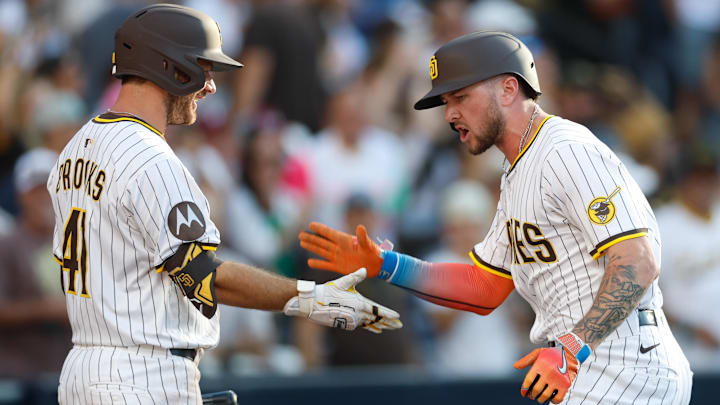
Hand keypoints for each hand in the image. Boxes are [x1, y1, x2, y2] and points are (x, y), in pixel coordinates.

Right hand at [283, 268, 401, 332]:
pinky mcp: (346, 324)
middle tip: (399, 325)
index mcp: (359, 304)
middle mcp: (357, 314)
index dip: (388, 314)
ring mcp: (351, 321)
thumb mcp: (343, 282)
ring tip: (388, 328)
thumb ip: (355, 277)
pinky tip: (375, 328)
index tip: (398, 317)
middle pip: (376, 320)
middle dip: (388, 323)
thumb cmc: (328, 291)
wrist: (313, 303)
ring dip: (379, 326)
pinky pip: (361, 326)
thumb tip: (364, 269)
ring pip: (369, 324)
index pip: (377, 310)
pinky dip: (369, 327)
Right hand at [298, 222, 383, 277]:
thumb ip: (362, 237)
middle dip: (311, 238)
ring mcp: (338, 257)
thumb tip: (360, 227)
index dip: (320, 229)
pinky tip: (310, 262)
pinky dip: (318, 263)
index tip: (311, 225)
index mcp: (345, 240)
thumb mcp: (368, 244)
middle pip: (322, 241)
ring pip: (322, 251)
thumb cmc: (374, 252)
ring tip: (302, 243)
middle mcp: (339, 248)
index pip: (330, 233)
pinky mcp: (339, 267)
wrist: (377, 265)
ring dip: (312, 247)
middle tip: (301, 234)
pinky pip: (326, 264)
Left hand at [513, 346, 578, 403]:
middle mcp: (549, 372)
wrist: (571, 353)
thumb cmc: (552, 354)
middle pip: (536, 389)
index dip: (524, 388)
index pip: (529, 380)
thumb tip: (515, 366)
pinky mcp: (566, 384)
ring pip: (545, 395)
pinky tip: (551, 398)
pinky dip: (553, 401)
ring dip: (540, 399)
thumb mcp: (538, 353)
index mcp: (540, 364)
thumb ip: (526, 360)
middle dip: (532, 395)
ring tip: (539, 398)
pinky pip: (558, 398)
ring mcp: (558, 379)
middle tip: (531, 396)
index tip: (523, 392)